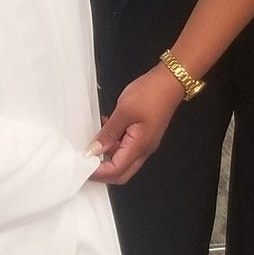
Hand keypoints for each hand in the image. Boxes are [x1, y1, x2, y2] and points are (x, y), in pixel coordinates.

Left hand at [86, 64, 184, 184]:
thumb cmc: (151, 93)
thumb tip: (95, 149)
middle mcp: (144, 149)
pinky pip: (126, 147)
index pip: (116, 170)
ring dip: (107, 158)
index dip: (98, 173)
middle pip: (122, 173)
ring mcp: (145, 143)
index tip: (83, 167)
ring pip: (124, 161)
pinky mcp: (144, 135)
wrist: (170, 82)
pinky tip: (105, 132)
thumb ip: (108, 132)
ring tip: (91, 147)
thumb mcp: (124, 111)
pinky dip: (113, 145)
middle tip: (85, 164)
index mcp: (139, 146)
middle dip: (103, 173)